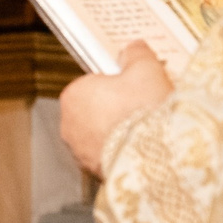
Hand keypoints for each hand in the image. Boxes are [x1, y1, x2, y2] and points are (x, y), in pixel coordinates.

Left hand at [57, 42, 173, 178]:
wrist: (153, 159)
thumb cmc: (144, 111)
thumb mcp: (146, 69)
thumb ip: (136, 54)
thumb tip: (134, 49)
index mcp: (74, 95)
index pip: (91, 83)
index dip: (116, 83)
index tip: (134, 85)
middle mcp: (69, 126)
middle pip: (96, 110)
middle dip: (117, 108)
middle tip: (144, 106)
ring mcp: (80, 153)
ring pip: (102, 135)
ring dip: (120, 132)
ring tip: (147, 129)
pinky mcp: (94, 173)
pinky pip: (109, 156)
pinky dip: (123, 153)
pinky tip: (143, 149)